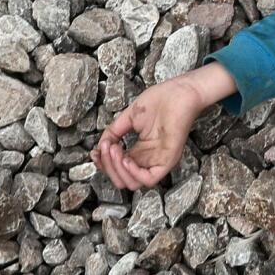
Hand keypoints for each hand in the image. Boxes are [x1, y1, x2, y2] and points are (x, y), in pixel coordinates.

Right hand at [91, 75, 210, 189]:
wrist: (179, 91)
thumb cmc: (160, 100)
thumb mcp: (129, 117)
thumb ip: (114, 132)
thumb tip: (100, 147)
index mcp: (141, 152)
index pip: (118, 169)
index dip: (103, 164)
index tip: (95, 151)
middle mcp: (149, 160)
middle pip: (122, 180)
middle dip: (107, 167)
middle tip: (104, 148)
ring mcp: (159, 162)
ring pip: (132, 183)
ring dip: (116, 169)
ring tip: (114, 149)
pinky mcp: (169, 161)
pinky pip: (147, 180)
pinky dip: (132, 173)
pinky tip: (125, 158)